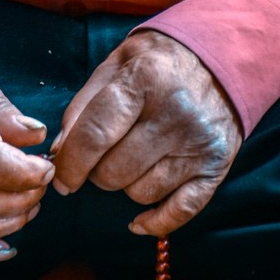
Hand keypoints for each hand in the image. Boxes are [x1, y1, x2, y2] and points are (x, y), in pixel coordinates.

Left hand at [51, 30, 241, 236]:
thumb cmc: (156, 62)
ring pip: (141, 193)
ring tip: (130, 160)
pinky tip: (138, 219)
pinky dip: (154, 222)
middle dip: (96, 171)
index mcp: (145, 79)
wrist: (219, 58)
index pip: (95, 134)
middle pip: (115, 171)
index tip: (60, 178)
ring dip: (126, 185)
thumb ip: (84, 105)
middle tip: (101, 156)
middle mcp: (176, 112)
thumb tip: (60, 152)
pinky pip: (179, 212)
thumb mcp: (116, 65)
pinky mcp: (216, 166)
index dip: (70, 163)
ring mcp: (199, 143)